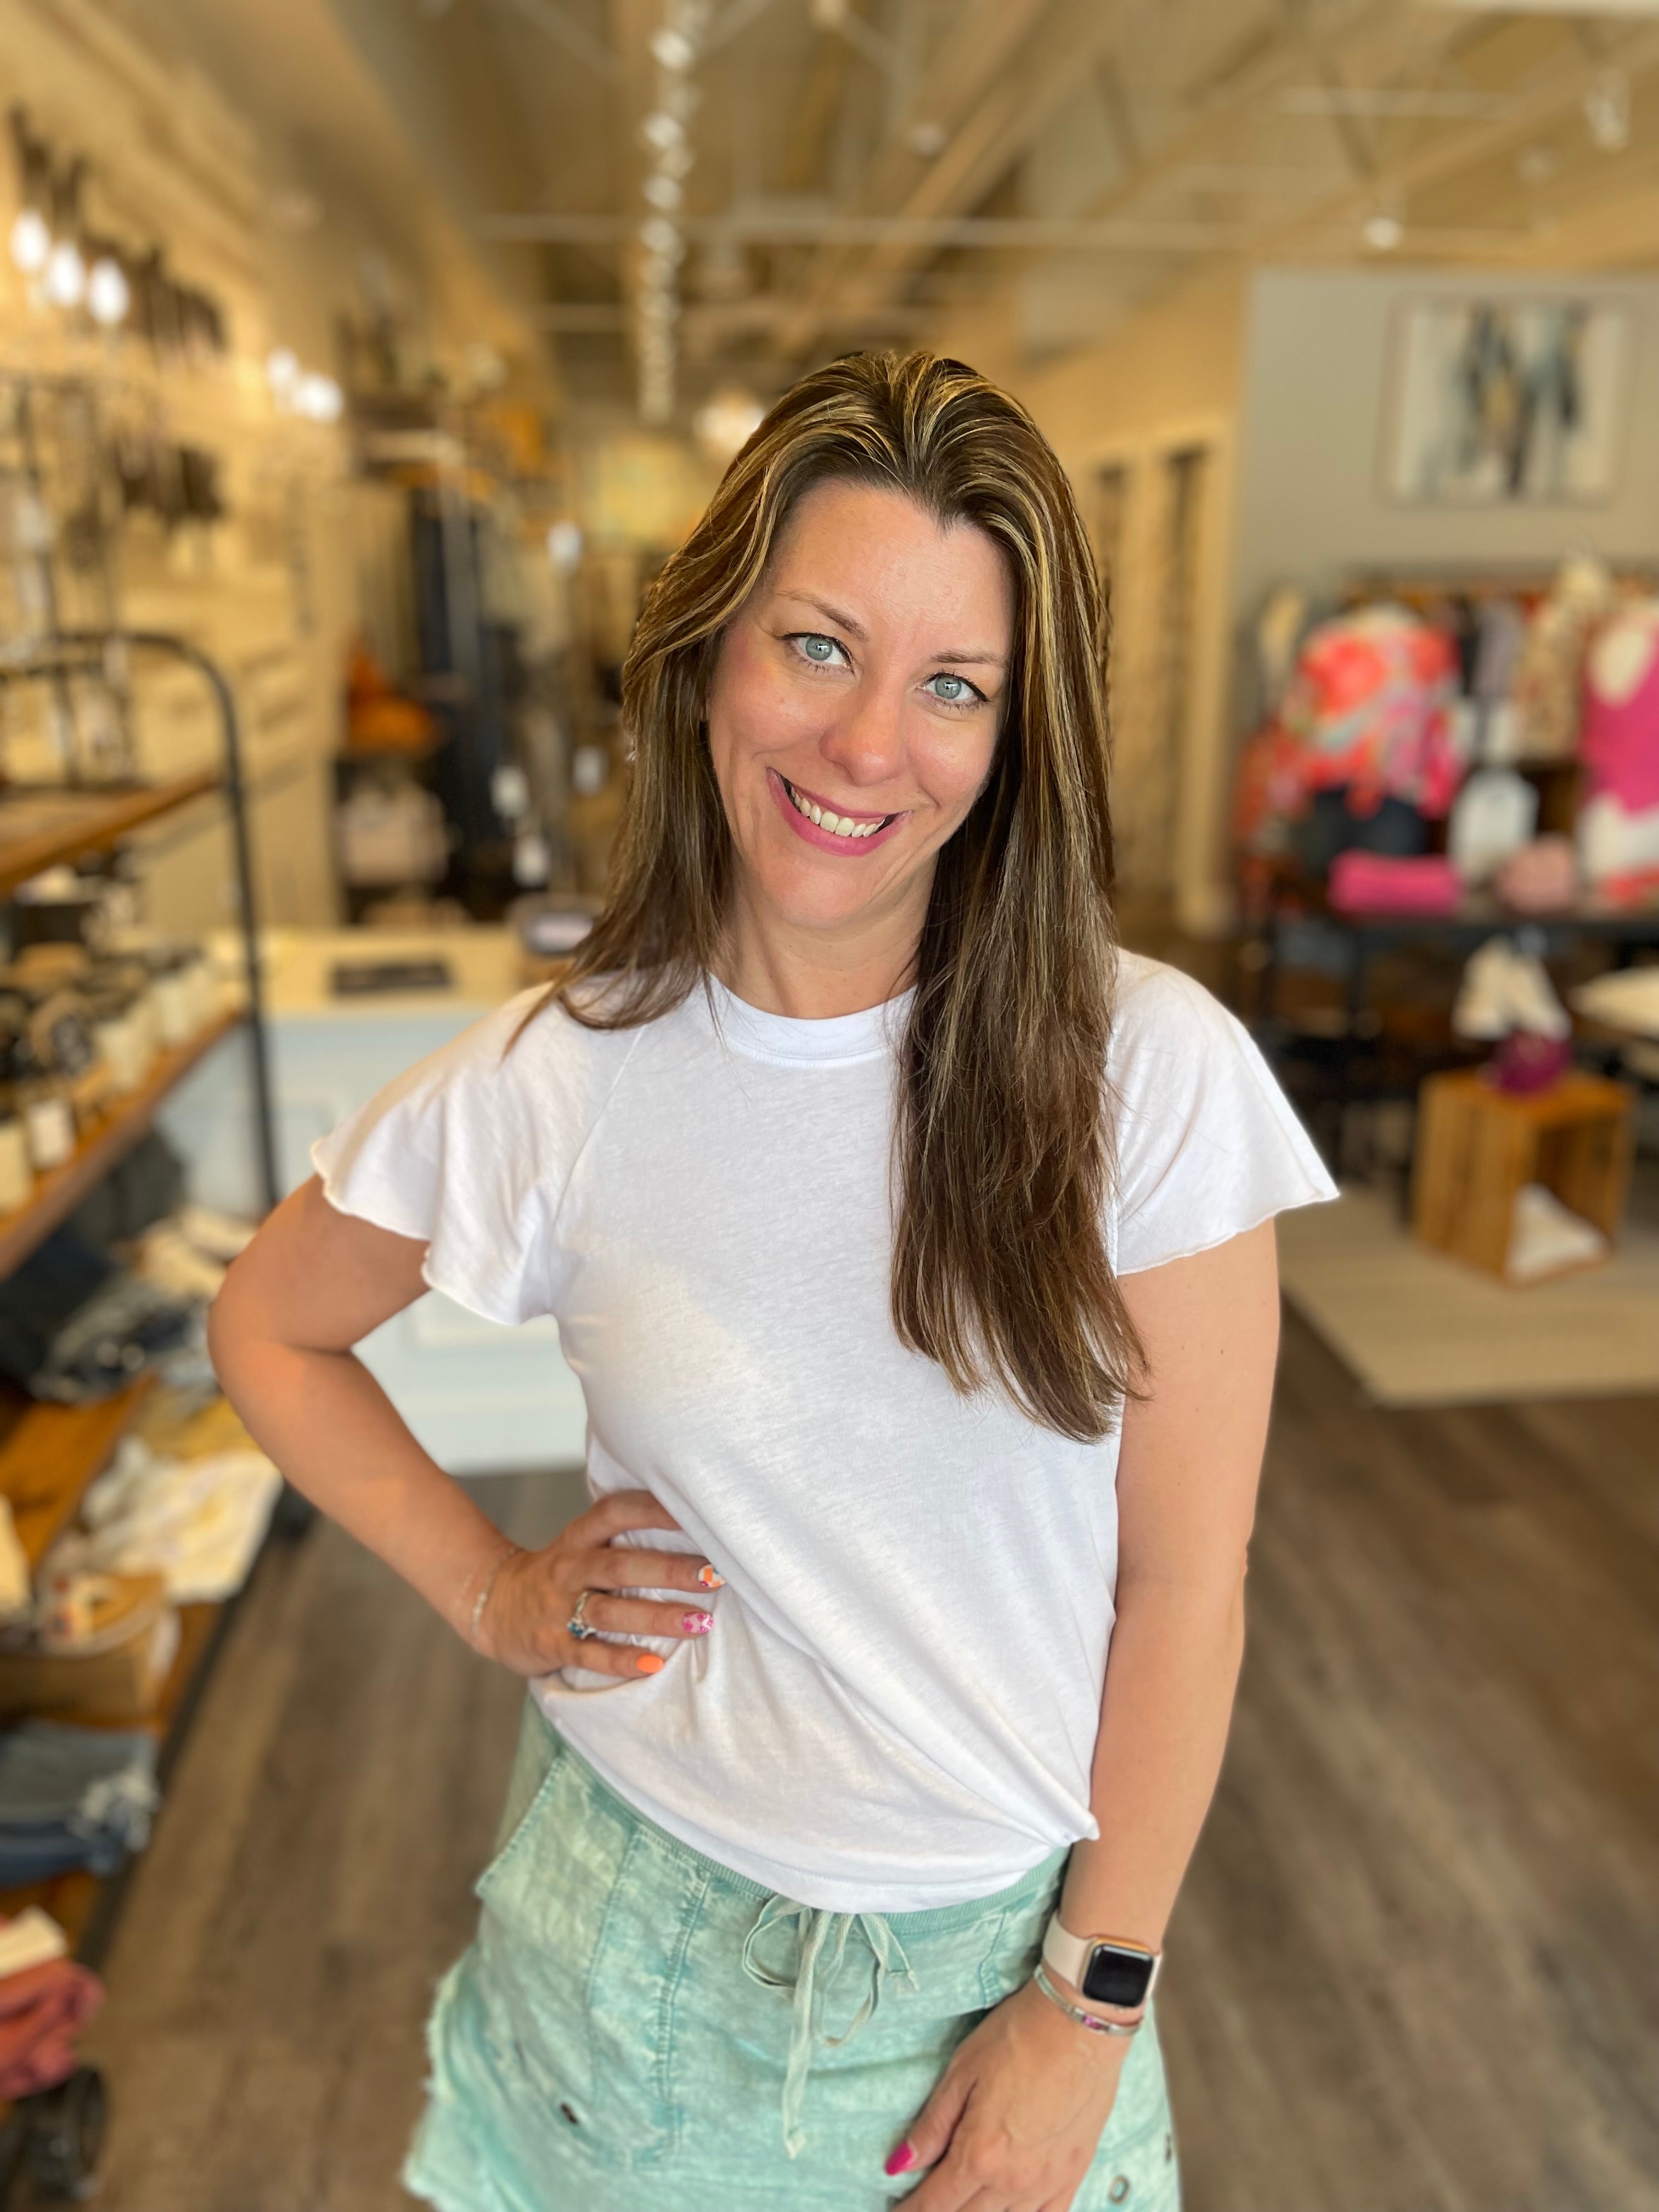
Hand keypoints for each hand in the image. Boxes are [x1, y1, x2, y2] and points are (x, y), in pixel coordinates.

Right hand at [474, 1490, 720, 1679]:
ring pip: (609, 1611)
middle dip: (669, 1570)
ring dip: (656, 1617)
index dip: (652, 1509)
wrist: (493, 1605)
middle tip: (714, 1575)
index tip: (694, 1511)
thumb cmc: (560, 1573)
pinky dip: (620, 1660)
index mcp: (579, 1537)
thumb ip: (622, 1535)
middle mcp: (568, 1568)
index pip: (614, 1512)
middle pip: (620, 1565)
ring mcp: (557, 1607)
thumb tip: (693, 1526)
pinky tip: (652, 1665)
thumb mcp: (580, 1544)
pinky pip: (588, 1654)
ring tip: (699, 1623)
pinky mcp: (551, 1644)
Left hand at [888, 1979, 1126, 2211]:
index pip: (934, 2203)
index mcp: (979, 2154)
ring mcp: (1046, 2182)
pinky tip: (1009, 2209)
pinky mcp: (1073, 2174)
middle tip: (926, 2203)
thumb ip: (932, 2126)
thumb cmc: (1018, 2037)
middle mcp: (1012, 2180)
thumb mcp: (963, 2072)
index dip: (911, 2211)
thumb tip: (897, 2165)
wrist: (1081, 2023)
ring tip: (961, 2204)